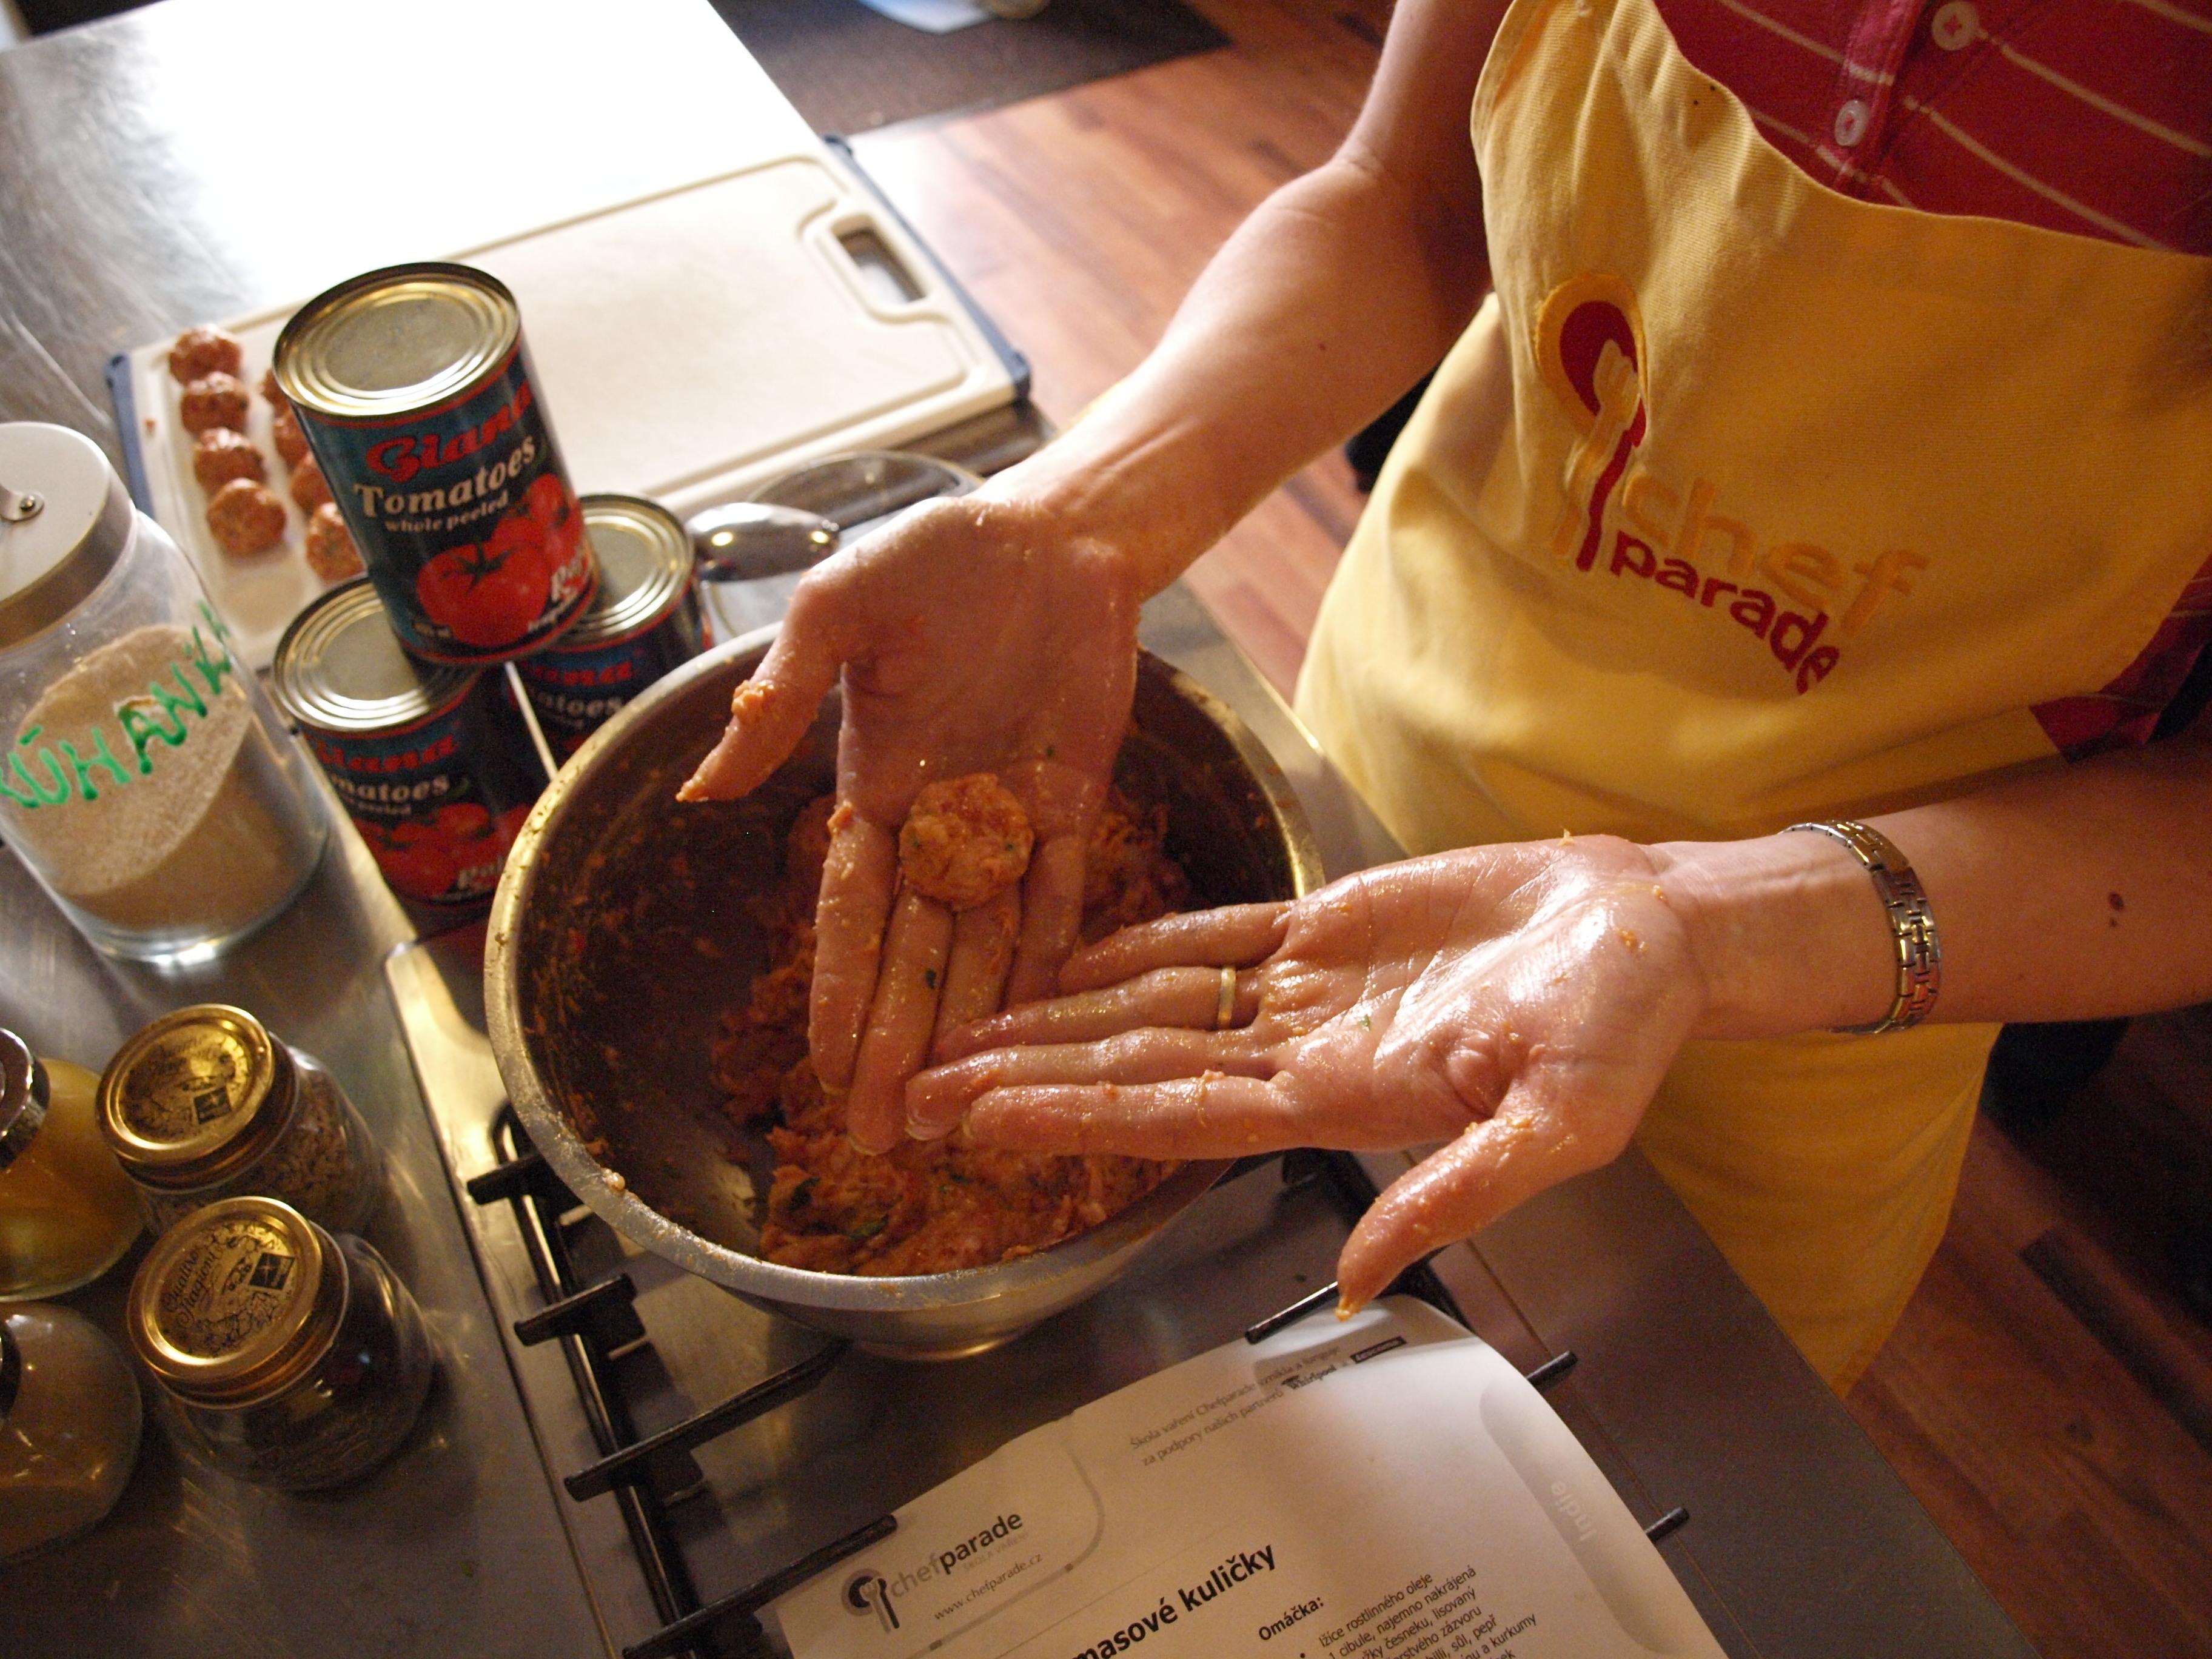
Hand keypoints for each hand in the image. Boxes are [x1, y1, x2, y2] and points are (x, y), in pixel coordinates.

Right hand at [678, 489, 1142, 1151]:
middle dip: (898, 1047)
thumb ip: (780, 695)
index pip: (848, 913)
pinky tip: (1044, 1035)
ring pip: (988, 949)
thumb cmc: (933, 555)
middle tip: (883, 1140)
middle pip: (916, 956)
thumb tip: (701, 788)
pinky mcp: (1077, 806)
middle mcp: (939, 823)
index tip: (819, 1069)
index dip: (836, 993)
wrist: (1049, 531)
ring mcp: (1010, 822)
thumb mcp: (838, 610)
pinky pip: (1067, 900)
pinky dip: (1054, 965)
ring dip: (973, 1030)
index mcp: (872, 787)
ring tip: (958, 1115)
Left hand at [907, 838, 1710, 1310]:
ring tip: (967, 1021)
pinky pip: (1214, 937)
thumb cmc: (1623, 1029)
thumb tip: (1357, 1287)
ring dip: (1062, 1015)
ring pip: (1157, 1005)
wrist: (1652, 933)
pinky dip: (1138, 943)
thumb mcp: (1559, 1128)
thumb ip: (1453, 1197)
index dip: (1078, 1118)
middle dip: (1032, 1076)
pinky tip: (1072, 953)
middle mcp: (1305, 1054)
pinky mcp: (1328, 926)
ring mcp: (1310, 991)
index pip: (1180, 1115)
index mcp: (1344, 1102)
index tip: (985, 1121)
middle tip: (923, 1086)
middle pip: (1140, 1066)